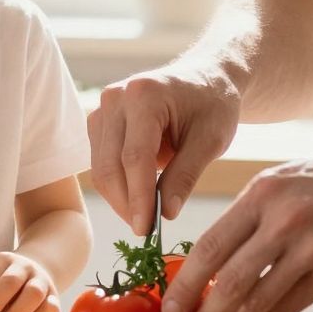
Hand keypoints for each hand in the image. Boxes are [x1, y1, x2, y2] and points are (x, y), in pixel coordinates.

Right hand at [87, 64, 241, 234]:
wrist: (204, 80)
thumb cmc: (213, 106)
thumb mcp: (211, 140)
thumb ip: (186, 175)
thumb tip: (166, 214)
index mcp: (144, 94)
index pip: (135, 157)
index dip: (139, 198)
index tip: (147, 230)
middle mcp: (115, 97)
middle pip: (110, 165)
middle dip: (126, 204)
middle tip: (146, 232)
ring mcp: (102, 108)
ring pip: (101, 168)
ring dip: (120, 199)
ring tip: (146, 217)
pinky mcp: (99, 122)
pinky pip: (101, 163)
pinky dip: (118, 186)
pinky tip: (139, 199)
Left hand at [162, 137, 312, 311]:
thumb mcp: (285, 179)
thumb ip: (252, 215)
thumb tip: (213, 258)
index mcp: (262, 193)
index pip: (210, 244)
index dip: (184, 281)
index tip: (167, 302)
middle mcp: (283, 221)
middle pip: (226, 279)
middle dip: (198, 311)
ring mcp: (310, 249)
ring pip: (256, 300)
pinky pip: (288, 308)